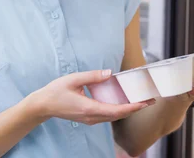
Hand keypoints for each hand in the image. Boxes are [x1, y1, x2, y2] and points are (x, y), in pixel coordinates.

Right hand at [29, 70, 155, 125]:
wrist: (43, 105)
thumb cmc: (56, 91)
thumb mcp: (73, 79)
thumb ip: (92, 76)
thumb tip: (109, 73)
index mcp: (89, 108)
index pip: (117, 111)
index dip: (133, 108)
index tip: (145, 103)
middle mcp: (92, 117)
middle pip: (119, 116)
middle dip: (135, 109)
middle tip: (150, 100)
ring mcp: (90, 119)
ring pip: (114, 117)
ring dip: (128, 110)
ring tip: (140, 101)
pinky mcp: (88, 118)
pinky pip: (108, 116)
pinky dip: (119, 110)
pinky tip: (123, 102)